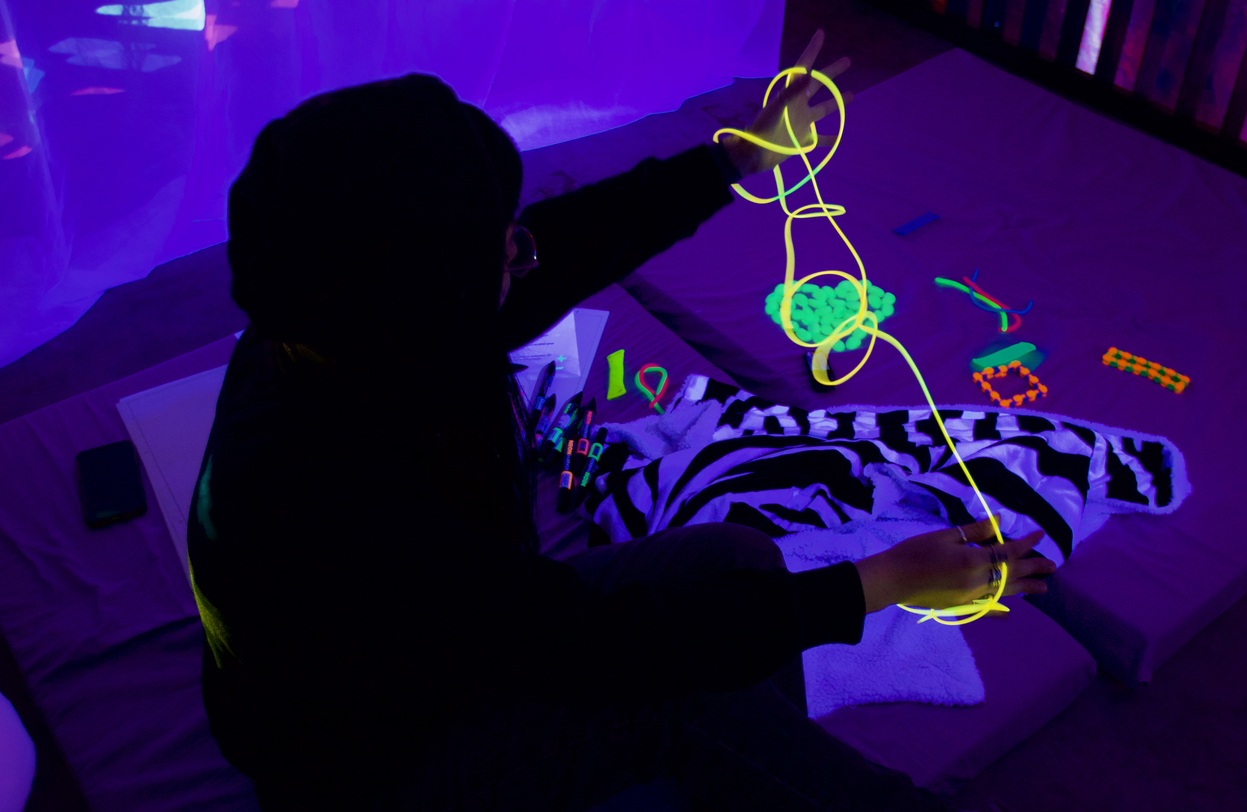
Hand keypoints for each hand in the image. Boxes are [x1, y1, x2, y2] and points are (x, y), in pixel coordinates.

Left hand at [721, 29, 853, 177]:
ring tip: (851, 95)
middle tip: (847, 61)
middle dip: (832, 73)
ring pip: (823, 110)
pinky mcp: (802, 140)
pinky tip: (839, 138)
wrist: (755, 153)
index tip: (821, 34)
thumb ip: (793, 91)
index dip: (812, 50)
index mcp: (791, 94)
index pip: (803, 67)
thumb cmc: (763, 128)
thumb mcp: (778, 106)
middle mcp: (798, 105)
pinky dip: (830, 139)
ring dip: (836, 102)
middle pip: (818, 84)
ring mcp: (801, 122)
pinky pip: (819, 139)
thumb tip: (808, 74)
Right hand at [853, 517, 1057, 613]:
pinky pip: (987, 607)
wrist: (892, 580)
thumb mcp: (945, 536)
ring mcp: (970, 597)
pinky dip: (1000, 608)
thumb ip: (975, 532)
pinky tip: (1009, 612)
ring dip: (1025, 588)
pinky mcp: (961, 605)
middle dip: (1034, 568)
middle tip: (1053, 565)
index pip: (1007, 552)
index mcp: (972, 561)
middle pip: (1012, 574)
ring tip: (1044, 588)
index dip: (1026, 543)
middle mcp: (976, 582)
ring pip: (1005, 592)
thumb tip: (999, 521)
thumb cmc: (914, 552)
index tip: (1040, 535)